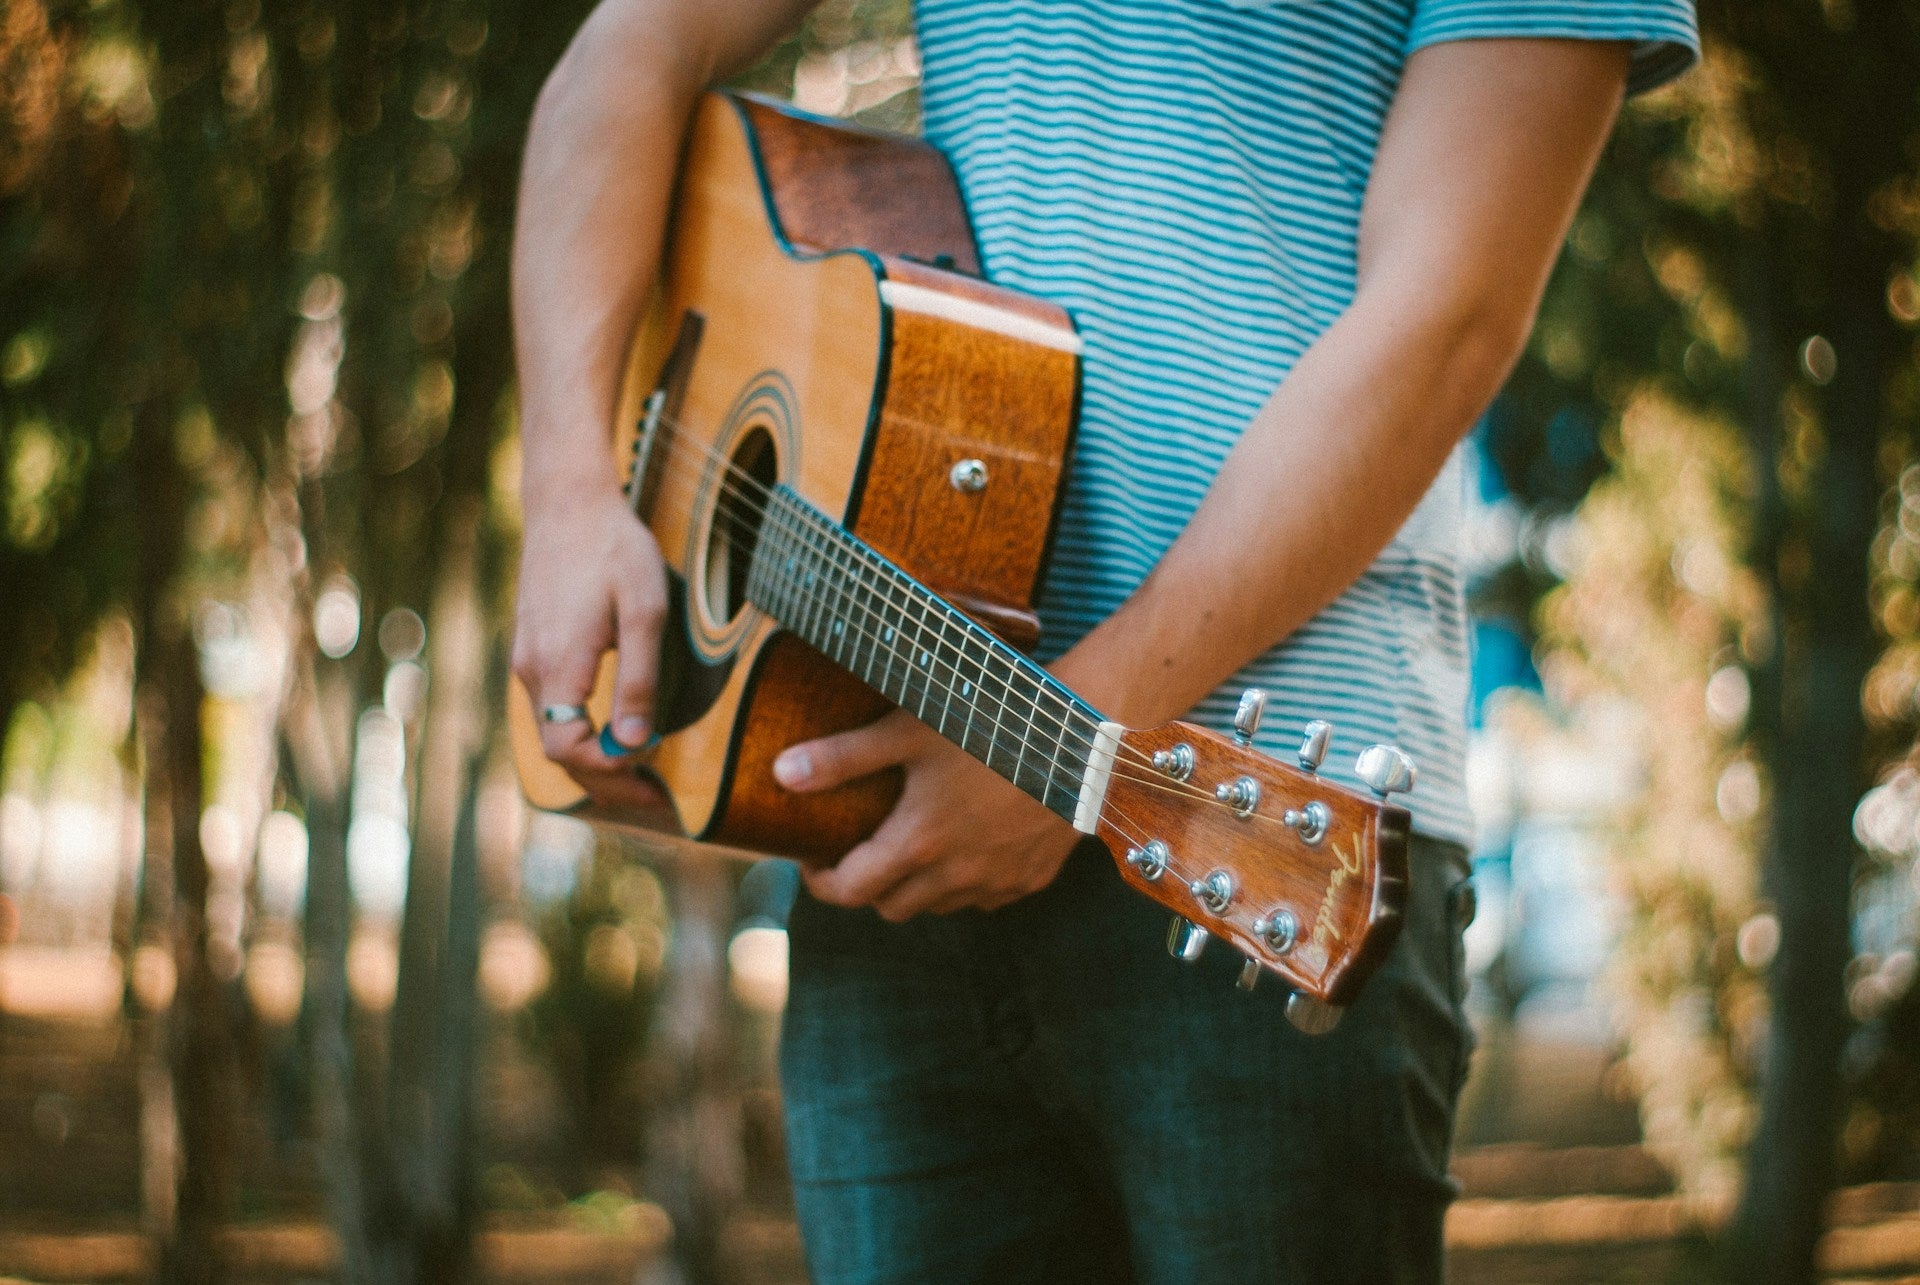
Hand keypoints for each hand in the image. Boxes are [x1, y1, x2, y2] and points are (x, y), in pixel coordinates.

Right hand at [511, 482, 667, 787]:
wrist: (568, 502)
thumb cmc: (613, 550)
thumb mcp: (644, 610)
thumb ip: (638, 679)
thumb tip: (635, 743)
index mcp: (556, 667)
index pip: (568, 751)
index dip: (611, 776)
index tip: (656, 783)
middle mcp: (532, 671)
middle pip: (560, 753)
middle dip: (607, 784)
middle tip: (658, 799)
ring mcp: (528, 661)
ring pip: (555, 734)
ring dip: (596, 762)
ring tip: (644, 776)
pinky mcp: (534, 649)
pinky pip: (554, 711)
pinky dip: (583, 735)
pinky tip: (616, 735)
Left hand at [774, 709, 1081, 921]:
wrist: (1084, 739)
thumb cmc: (993, 725)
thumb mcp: (909, 731)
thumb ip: (843, 757)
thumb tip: (782, 774)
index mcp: (918, 844)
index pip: (850, 891)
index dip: (821, 881)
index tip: (813, 861)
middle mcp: (955, 877)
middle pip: (891, 907)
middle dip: (868, 885)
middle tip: (862, 849)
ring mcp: (997, 883)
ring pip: (938, 906)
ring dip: (917, 886)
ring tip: (914, 842)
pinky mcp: (1032, 879)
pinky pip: (983, 898)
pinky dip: (964, 882)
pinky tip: (967, 843)